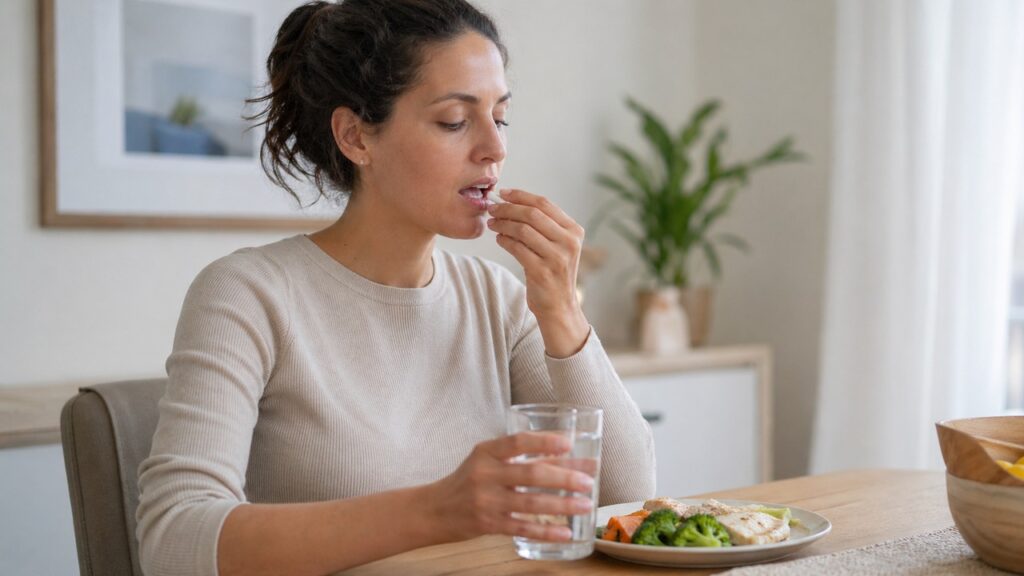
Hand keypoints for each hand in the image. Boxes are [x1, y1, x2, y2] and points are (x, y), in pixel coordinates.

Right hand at [425, 432, 594, 542]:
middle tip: (589, 480)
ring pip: (531, 503)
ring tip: (585, 504)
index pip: (518, 442)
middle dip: (564, 477)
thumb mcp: (484, 461)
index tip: (569, 444)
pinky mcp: (488, 524)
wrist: (433, 510)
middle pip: (531, 474)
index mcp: (486, 452)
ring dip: (562, 504)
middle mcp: (485, 474)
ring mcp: (486, 501)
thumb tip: (562, 455)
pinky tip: (566, 531)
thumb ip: (515, 457)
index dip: (545, 441)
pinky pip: (522, 528)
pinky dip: (546, 531)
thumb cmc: (467, 481)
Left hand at [488, 189, 589, 356]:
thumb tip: (511, 202)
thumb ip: (543, 225)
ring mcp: (557, 257)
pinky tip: (499, 239)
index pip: (544, 203)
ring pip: (523, 230)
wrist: (559, 307)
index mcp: (574, 231)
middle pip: (532, 214)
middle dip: (508, 208)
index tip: (503, 193)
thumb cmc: (554, 273)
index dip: (520, 195)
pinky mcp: (542, 272)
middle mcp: (569, 242)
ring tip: (492, 223)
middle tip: (492, 208)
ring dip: (503, 224)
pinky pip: (517, 249)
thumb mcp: (558, 246)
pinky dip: (504, 241)